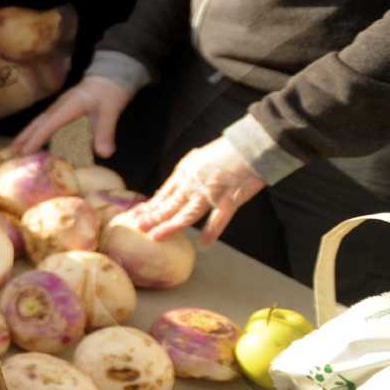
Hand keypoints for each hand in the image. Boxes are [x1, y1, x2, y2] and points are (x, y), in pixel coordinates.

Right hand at [13, 76, 135, 157]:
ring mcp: (61, 106)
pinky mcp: (66, 108)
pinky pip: (48, 122)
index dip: (35, 139)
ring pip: (40, 122)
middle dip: (24, 137)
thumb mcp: (111, 110)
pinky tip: (38, 138)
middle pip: (38, 122)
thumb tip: (104, 154)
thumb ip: (106, 132)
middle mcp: (60, 106)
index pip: (48, 125)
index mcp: (68, 107)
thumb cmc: (111, 90)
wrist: (113, 72)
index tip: (24, 152)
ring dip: (28, 134)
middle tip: (11, 152)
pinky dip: (39, 131)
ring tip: (17, 148)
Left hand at [122, 137, 264, 243]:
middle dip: (152, 216)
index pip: (164, 192)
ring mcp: (211, 192)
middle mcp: (194, 182)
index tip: (138, 214)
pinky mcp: (229, 198)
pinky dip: (212, 232)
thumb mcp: (200, 158)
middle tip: (137, 227)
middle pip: (170, 203)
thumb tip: (177, 185)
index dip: (151, 205)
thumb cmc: (229, 151)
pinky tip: (204, 244)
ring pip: (187, 213)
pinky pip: (219, 218)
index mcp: (186, 171)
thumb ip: (189, 173)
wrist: (251, 146)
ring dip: (170, 226)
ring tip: (156, 236)